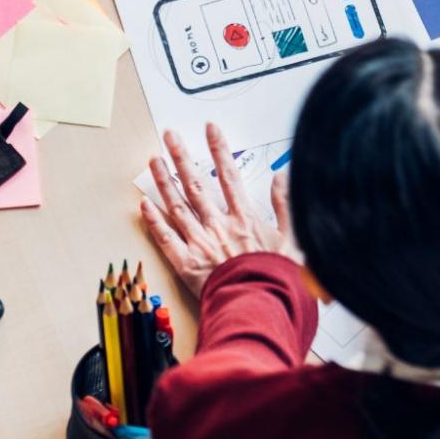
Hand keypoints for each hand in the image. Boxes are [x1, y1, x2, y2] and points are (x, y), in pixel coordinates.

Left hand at [139, 124, 296, 298]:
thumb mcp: (296, 240)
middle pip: (196, 184)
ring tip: (152, 159)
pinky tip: (144, 204)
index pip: (229, 175)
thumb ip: (286, 207)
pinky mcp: (186, 265)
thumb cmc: (280, 280)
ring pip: (177, 206)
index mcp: (244, 219)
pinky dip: (154, 221)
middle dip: (182, 156)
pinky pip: (166, 239)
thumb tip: (282, 177)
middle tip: (170, 135)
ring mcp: (200, 244)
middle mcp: (219, 226)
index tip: (210, 128)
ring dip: (164, 181)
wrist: (262, 310)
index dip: (219, 149)